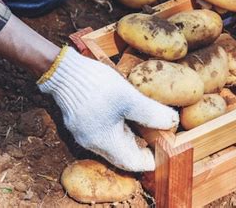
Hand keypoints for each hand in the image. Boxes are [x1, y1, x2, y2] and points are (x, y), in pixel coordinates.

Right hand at [38, 47, 178, 170]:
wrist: (62, 71)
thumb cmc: (96, 85)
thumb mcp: (129, 98)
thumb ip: (151, 113)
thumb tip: (173, 122)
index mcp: (106, 142)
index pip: (133, 163)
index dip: (151, 159)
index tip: (164, 148)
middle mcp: (92, 143)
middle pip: (121, 155)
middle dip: (141, 148)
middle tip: (157, 135)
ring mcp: (82, 134)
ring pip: (111, 144)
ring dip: (128, 137)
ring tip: (143, 123)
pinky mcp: (78, 122)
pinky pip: (101, 133)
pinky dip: (116, 129)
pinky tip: (123, 114)